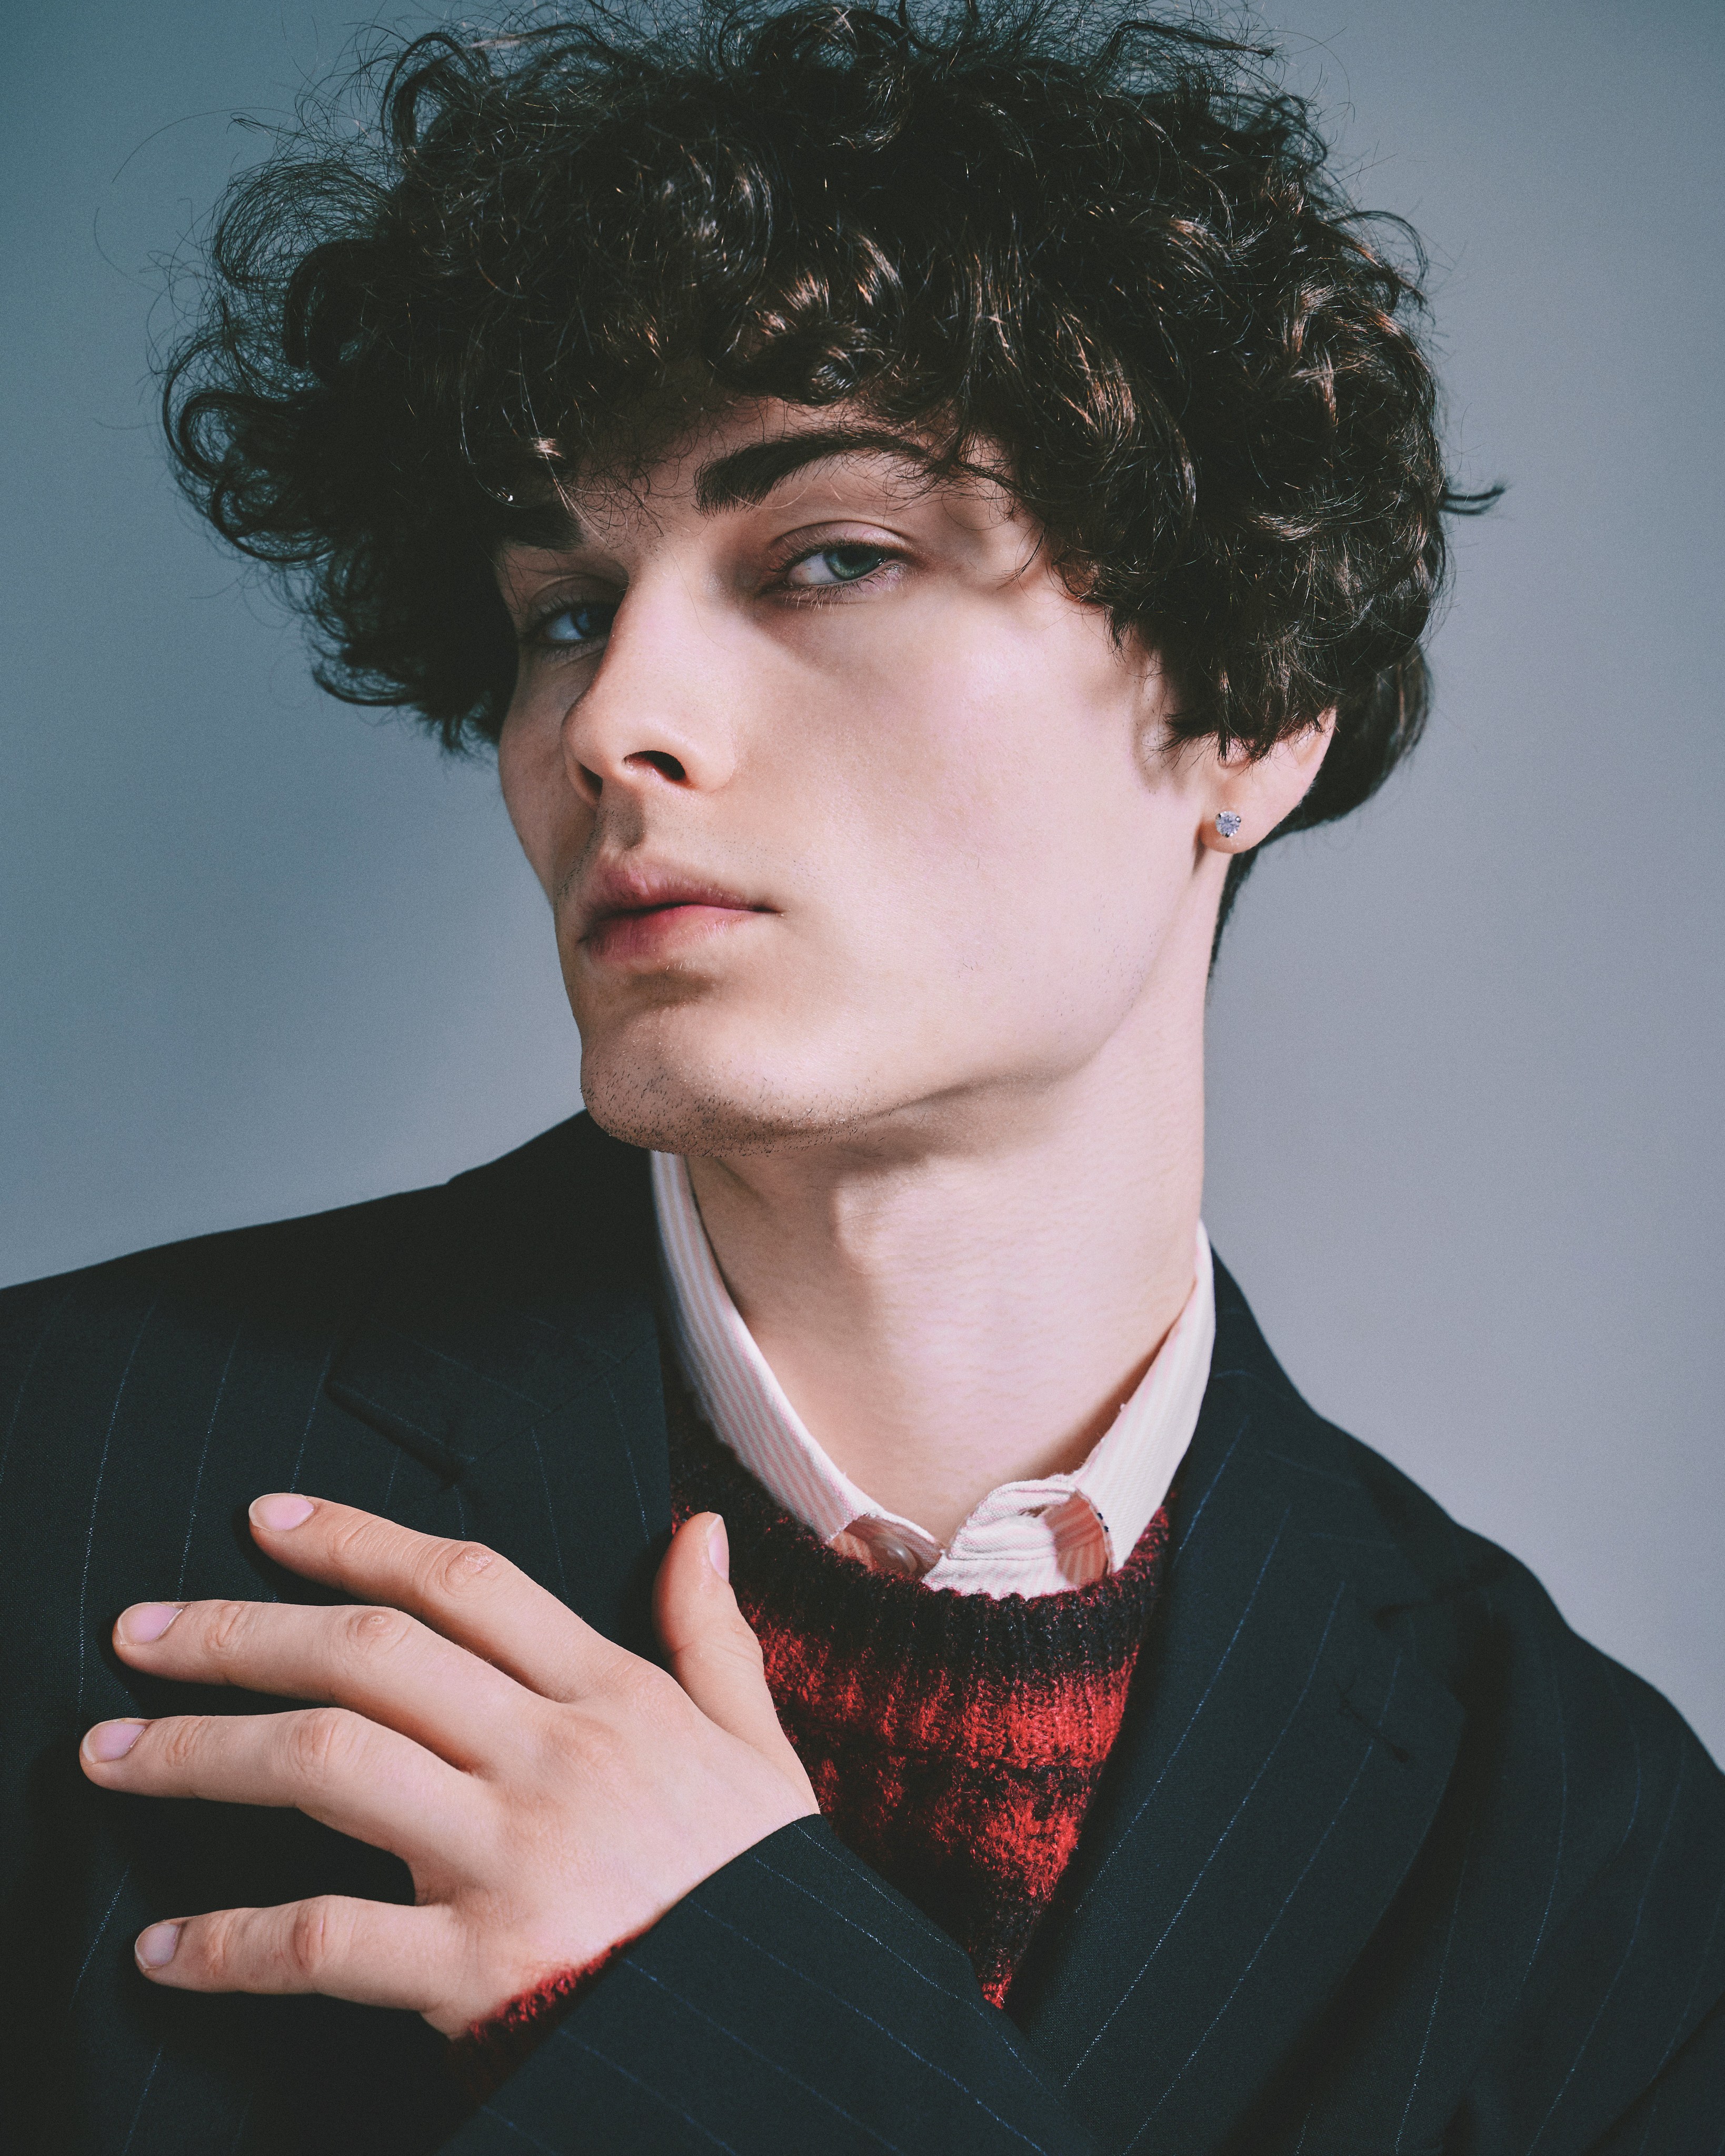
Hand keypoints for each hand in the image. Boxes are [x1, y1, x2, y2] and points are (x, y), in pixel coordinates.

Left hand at [79, 1496, 816, 2034]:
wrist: (781, 2021)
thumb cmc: (758, 1883)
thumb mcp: (756, 1743)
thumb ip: (713, 1633)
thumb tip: (697, 1527)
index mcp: (608, 1696)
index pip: (462, 1584)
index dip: (356, 1539)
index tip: (266, 1520)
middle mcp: (547, 1757)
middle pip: (369, 1656)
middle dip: (238, 1634)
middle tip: (137, 1633)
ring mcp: (509, 1858)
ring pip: (329, 1766)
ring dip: (201, 1754)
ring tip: (109, 1753)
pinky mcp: (480, 1968)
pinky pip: (325, 1939)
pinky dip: (231, 1944)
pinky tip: (164, 1950)